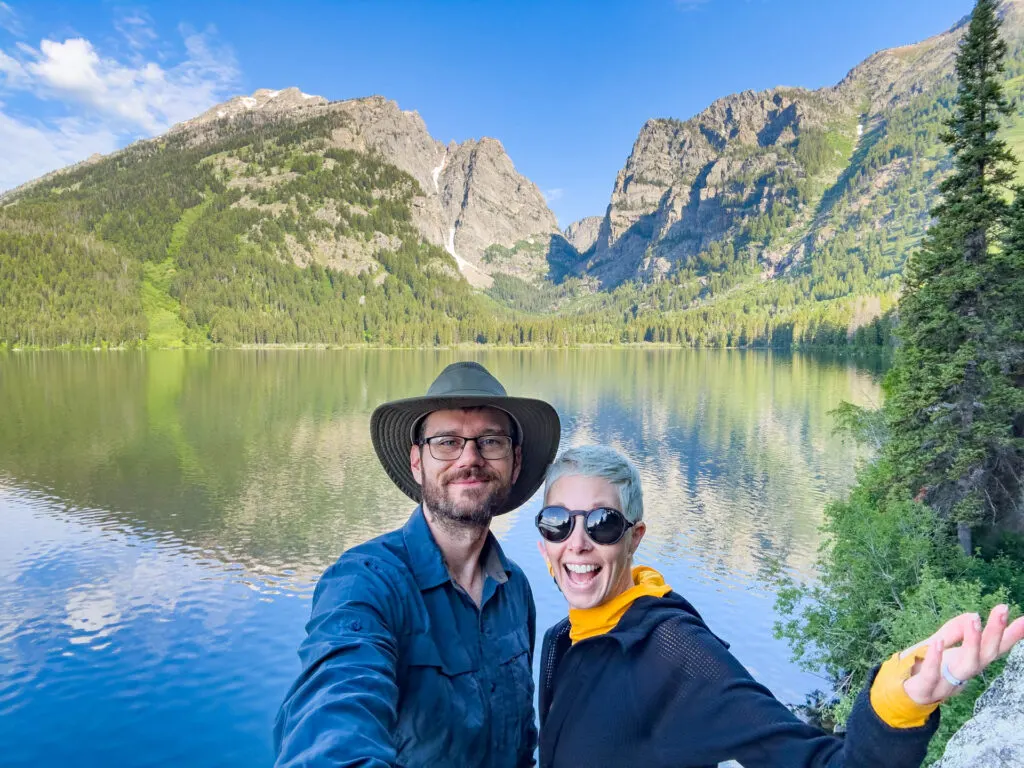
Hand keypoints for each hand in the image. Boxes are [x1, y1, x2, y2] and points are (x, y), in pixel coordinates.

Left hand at [901, 604, 1023, 705]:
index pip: (995, 647)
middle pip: (987, 654)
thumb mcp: (939, 643)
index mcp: (969, 661)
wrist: (902, 694)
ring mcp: (947, 682)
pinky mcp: (925, 688)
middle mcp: (964, 672)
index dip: (1011, 635)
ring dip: (973, 643)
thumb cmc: (925, 667)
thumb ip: (955, 630)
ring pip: (967, 666)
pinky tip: (938, 641)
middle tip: (1003, 609)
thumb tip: (974, 615)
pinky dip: (936, 659)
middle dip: (997, 633)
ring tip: (975, 619)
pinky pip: (932, 674)